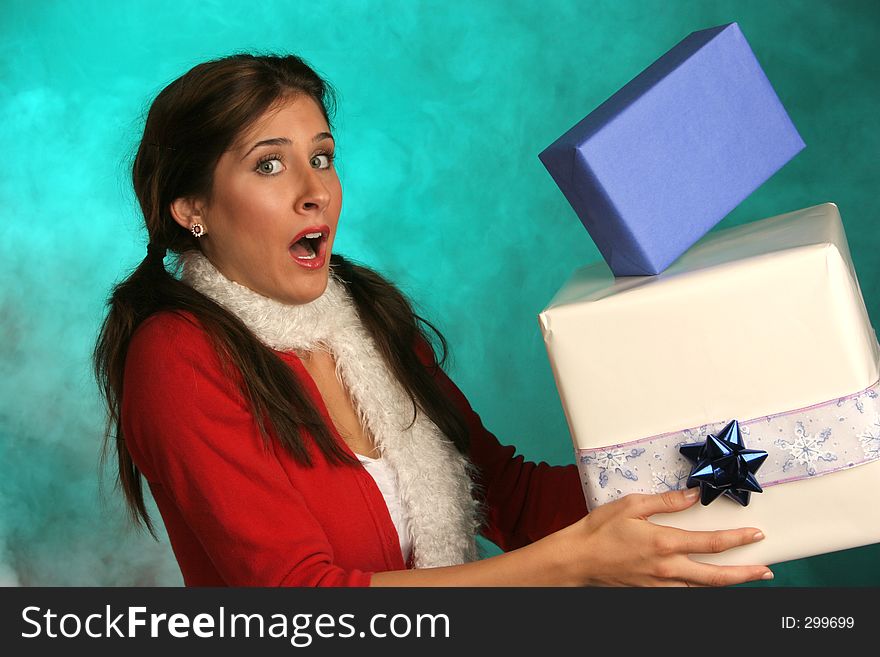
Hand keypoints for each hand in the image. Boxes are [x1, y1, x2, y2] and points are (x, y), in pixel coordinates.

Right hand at [557, 487, 771, 586]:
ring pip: (703, 588)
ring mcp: (660, 584)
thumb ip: (666, 501)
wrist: (577, 560)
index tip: (756, 535)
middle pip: (717, 576)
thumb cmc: (599, 530)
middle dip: (745, 573)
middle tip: (765, 570)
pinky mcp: (651, 592)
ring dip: (727, 583)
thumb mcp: (631, 505)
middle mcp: (667, 568)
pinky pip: (684, 592)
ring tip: (744, 577)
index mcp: (664, 543)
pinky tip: (706, 583)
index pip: (712, 542)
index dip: (738, 539)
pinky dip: (701, 588)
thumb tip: (693, 496)